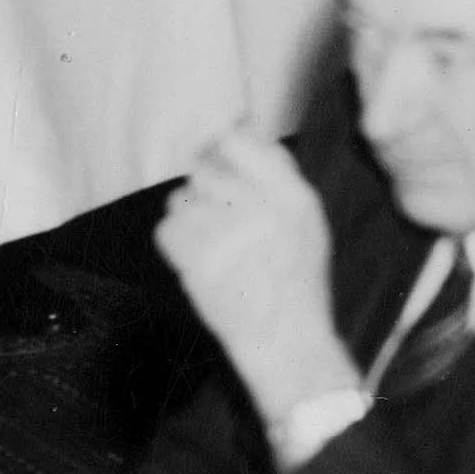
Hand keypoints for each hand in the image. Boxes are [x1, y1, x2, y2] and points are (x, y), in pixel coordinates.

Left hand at [157, 128, 356, 426]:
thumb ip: (278, 176)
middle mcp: (259, 207)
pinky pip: (166, 230)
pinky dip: (175, 245)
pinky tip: (196, 262)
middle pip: (202, 167)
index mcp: (291, 194)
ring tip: (211, 246)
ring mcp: (225, 234)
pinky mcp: (196, 261)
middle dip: (203, 189)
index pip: (236, 139)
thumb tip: (239, 131)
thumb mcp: (308, 220)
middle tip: (213, 216)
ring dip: (189, 218)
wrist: (286, 343)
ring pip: (180, 199)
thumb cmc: (297, 282)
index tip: (217, 163)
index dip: (219, 149)